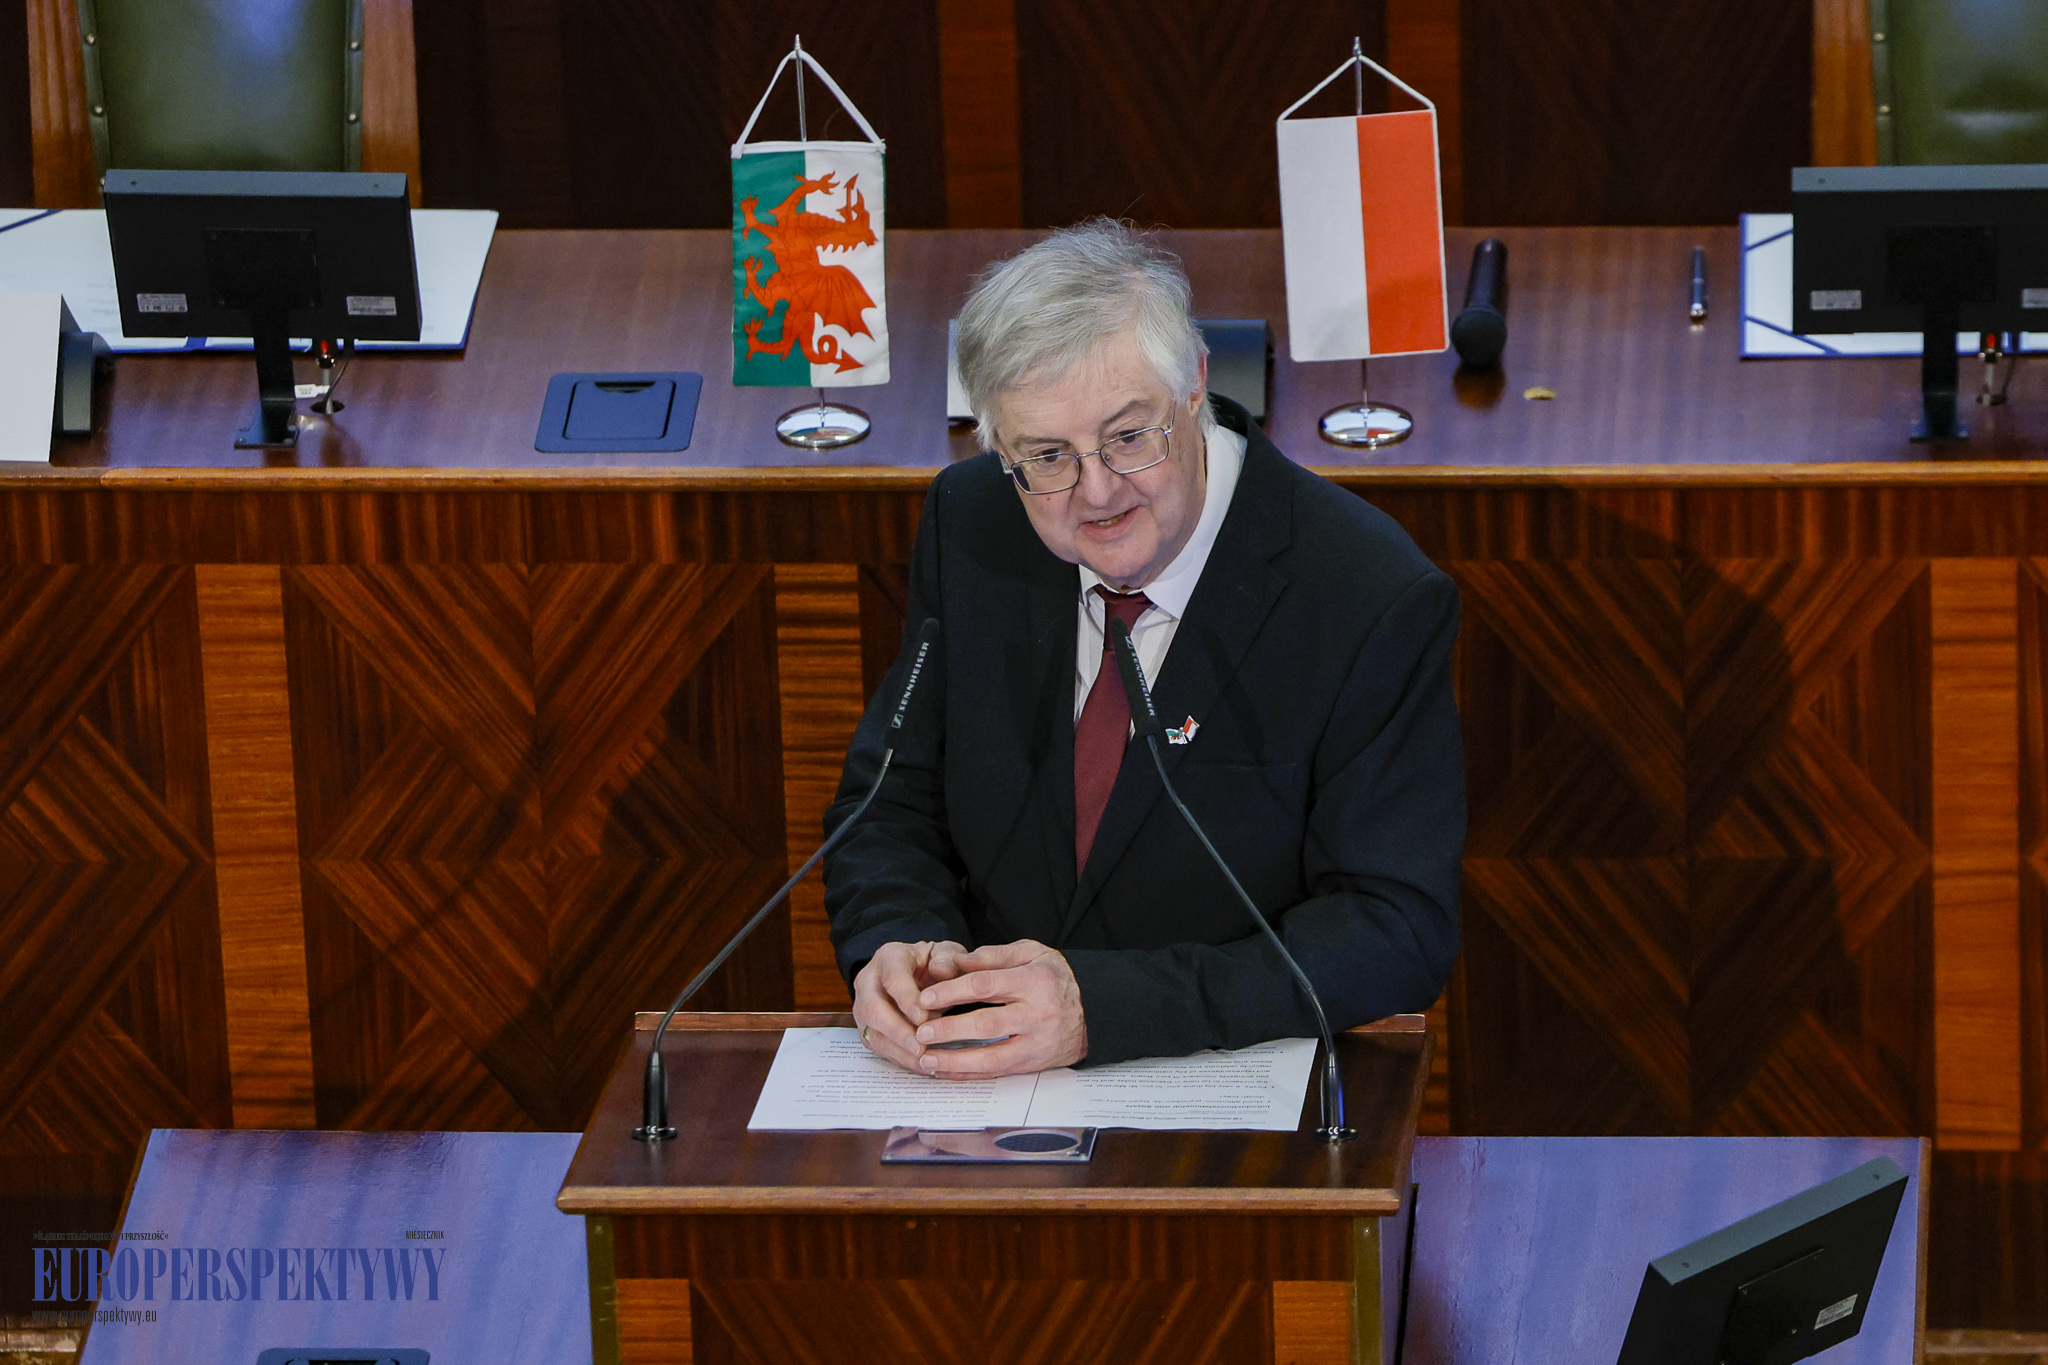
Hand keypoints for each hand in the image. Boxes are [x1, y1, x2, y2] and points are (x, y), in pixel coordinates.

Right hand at [851, 940, 966, 1071]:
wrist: (914, 971)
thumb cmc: (931, 963)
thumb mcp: (945, 952)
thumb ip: (948, 957)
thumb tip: (943, 971)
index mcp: (889, 958)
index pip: (893, 979)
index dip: (907, 1000)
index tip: (923, 1017)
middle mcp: (869, 982)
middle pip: (873, 1009)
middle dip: (898, 1032)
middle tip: (920, 1047)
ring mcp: (864, 1007)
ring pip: (872, 1032)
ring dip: (898, 1050)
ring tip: (924, 1062)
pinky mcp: (867, 1029)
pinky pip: (879, 1048)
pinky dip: (900, 1059)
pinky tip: (922, 1066)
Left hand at [910, 939, 1086, 1077]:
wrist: (1093, 1012)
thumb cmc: (1055, 979)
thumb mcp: (1032, 954)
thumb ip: (993, 956)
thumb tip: (955, 961)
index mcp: (1035, 981)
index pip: (986, 986)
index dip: (952, 992)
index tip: (925, 997)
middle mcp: (1038, 1014)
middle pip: (987, 1024)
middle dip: (950, 1030)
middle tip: (921, 1032)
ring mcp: (1037, 1043)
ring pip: (992, 1057)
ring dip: (956, 1061)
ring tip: (927, 1058)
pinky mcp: (1033, 1064)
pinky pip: (997, 1072)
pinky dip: (969, 1074)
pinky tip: (946, 1071)